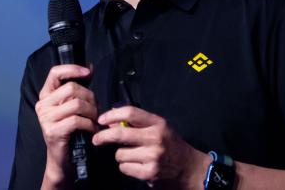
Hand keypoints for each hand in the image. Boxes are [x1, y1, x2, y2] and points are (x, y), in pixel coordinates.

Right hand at [35, 64, 97, 186]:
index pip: (55, 72)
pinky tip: (92, 130)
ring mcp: (46, 118)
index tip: (87, 72)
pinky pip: (77, 120)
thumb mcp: (72, 106)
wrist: (63, 159)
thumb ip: (79, 87)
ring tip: (95, 120)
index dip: (72, 69)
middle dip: (90, 97)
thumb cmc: (70, 130)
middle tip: (96, 109)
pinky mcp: (53, 131)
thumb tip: (89, 67)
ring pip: (76, 104)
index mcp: (46, 95)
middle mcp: (43, 104)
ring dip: (92, 112)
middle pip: (72, 88)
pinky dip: (90, 125)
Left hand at [92, 106, 209, 188]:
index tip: (101, 119)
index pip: (130, 112)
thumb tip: (110, 121)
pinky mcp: (149, 172)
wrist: (188, 168)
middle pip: (120, 134)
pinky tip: (136, 165)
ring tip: (131, 155)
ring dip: (120, 155)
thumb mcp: (157, 128)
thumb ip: (137, 123)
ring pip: (119, 154)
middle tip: (96, 139)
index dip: (111, 115)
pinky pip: (124, 167)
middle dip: (103, 136)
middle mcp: (155, 138)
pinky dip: (126, 167)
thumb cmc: (169, 145)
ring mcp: (153, 156)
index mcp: (157, 123)